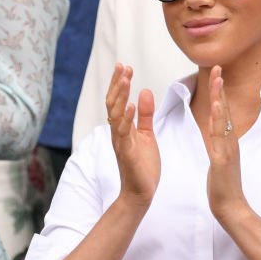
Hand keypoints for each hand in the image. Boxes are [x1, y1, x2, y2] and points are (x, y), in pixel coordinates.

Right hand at [106, 64, 159, 206]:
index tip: (125, 67)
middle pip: (113, 103)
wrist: (141, 193)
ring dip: (121, 96)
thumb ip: (145, 115)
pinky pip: (124, 133)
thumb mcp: (147, 135)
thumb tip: (145, 92)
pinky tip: (132, 105)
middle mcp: (117, 133)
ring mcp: (120, 142)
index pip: (118, 101)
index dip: (120, 84)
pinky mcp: (127, 153)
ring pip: (115, 115)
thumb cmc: (143, 166)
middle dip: (117, 84)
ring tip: (125, 79)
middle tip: (122, 66)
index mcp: (122, 128)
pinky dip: (127, 119)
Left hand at [204, 66, 248, 223]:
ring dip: (221, 99)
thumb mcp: (219, 158)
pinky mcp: (222, 161)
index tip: (216, 73)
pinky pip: (220, 138)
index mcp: (226, 141)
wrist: (230, 207)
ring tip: (217, 80)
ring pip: (224, 121)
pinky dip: (219, 122)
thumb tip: (217, 130)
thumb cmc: (223, 185)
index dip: (220, 92)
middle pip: (225, 110)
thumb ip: (219, 143)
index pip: (222, 112)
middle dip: (221, 88)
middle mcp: (230, 142)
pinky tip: (216, 109)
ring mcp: (228, 150)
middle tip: (217, 66)